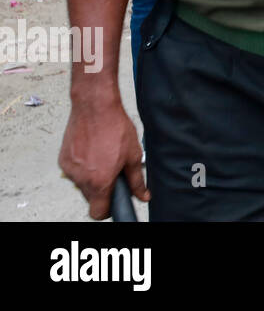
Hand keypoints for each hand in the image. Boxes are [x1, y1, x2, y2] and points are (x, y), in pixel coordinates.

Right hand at [58, 98, 147, 219]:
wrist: (95, 107)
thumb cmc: (115, 128)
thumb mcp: (133, 155)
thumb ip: (137, 180)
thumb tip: (143, 196)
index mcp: (99, 182)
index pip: (98, 213)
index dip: (108, 209)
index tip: (114, 201)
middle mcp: (81, 179)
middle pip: (91, 197)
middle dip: (103, 188)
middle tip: (114, 170)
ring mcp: (70, 170)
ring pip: (82, 184)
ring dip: (92, 176)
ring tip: (103, 156)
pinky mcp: (62, 160)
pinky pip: (74, 171)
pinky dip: (83, 166)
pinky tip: (93, 150)